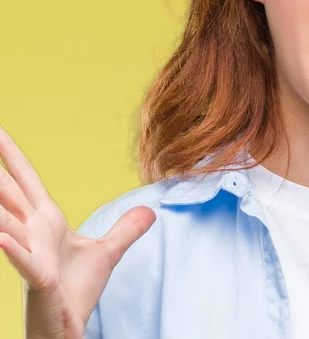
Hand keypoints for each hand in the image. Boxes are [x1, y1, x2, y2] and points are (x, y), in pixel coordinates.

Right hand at [0, 124, 156, 338]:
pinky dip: (12, 247)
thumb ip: (126, 228)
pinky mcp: (38, 279)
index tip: (0, 131)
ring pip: (8, 222)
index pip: (27, 181)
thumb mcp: (108, 252)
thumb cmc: (77, 290)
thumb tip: (151, 210)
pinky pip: (22, 259)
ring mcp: (31, 254)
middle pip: (10, 193)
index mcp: (46, 221)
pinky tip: (1, 237)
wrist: (69, 328)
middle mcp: (33, 232)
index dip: (13, 156)